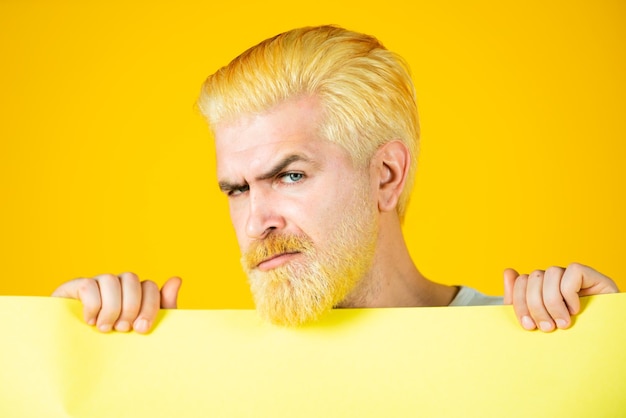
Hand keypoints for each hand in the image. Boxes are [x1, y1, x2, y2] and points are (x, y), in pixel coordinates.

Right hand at [51, 272, 181, 333]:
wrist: (77, 359)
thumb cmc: (116, 345)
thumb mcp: (142, 329)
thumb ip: (163, 307)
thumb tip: (177, 279)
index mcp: (135, 293)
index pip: (149, 286)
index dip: (149, 305)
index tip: (142, 329)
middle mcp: (116, 284)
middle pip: (131, 278)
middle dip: (130, 306)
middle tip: (123, 329)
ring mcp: (96, 284)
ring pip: (110, 279)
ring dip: (111, 308)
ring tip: (105, 328)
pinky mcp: (73, 288)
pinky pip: (88, 285)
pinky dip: (92, 305)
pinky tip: (90, 321)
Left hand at [503, 263, 617, 331]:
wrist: (600, 351)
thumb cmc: (567, 338)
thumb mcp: (537, 323)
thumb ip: (517, 300)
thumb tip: (508, 272)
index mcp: (542, 288)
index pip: (521, 281)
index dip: (519, 302)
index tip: (528, 325)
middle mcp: (557, 279)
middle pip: (533, 277)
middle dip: (535, 305)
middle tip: (546, 328)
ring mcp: (574, 277)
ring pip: (551, 273)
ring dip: (552, 301)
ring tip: (562, 322)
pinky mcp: (593, 277)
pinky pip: (573, 272)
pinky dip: (570, 293)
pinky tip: (576, 309)